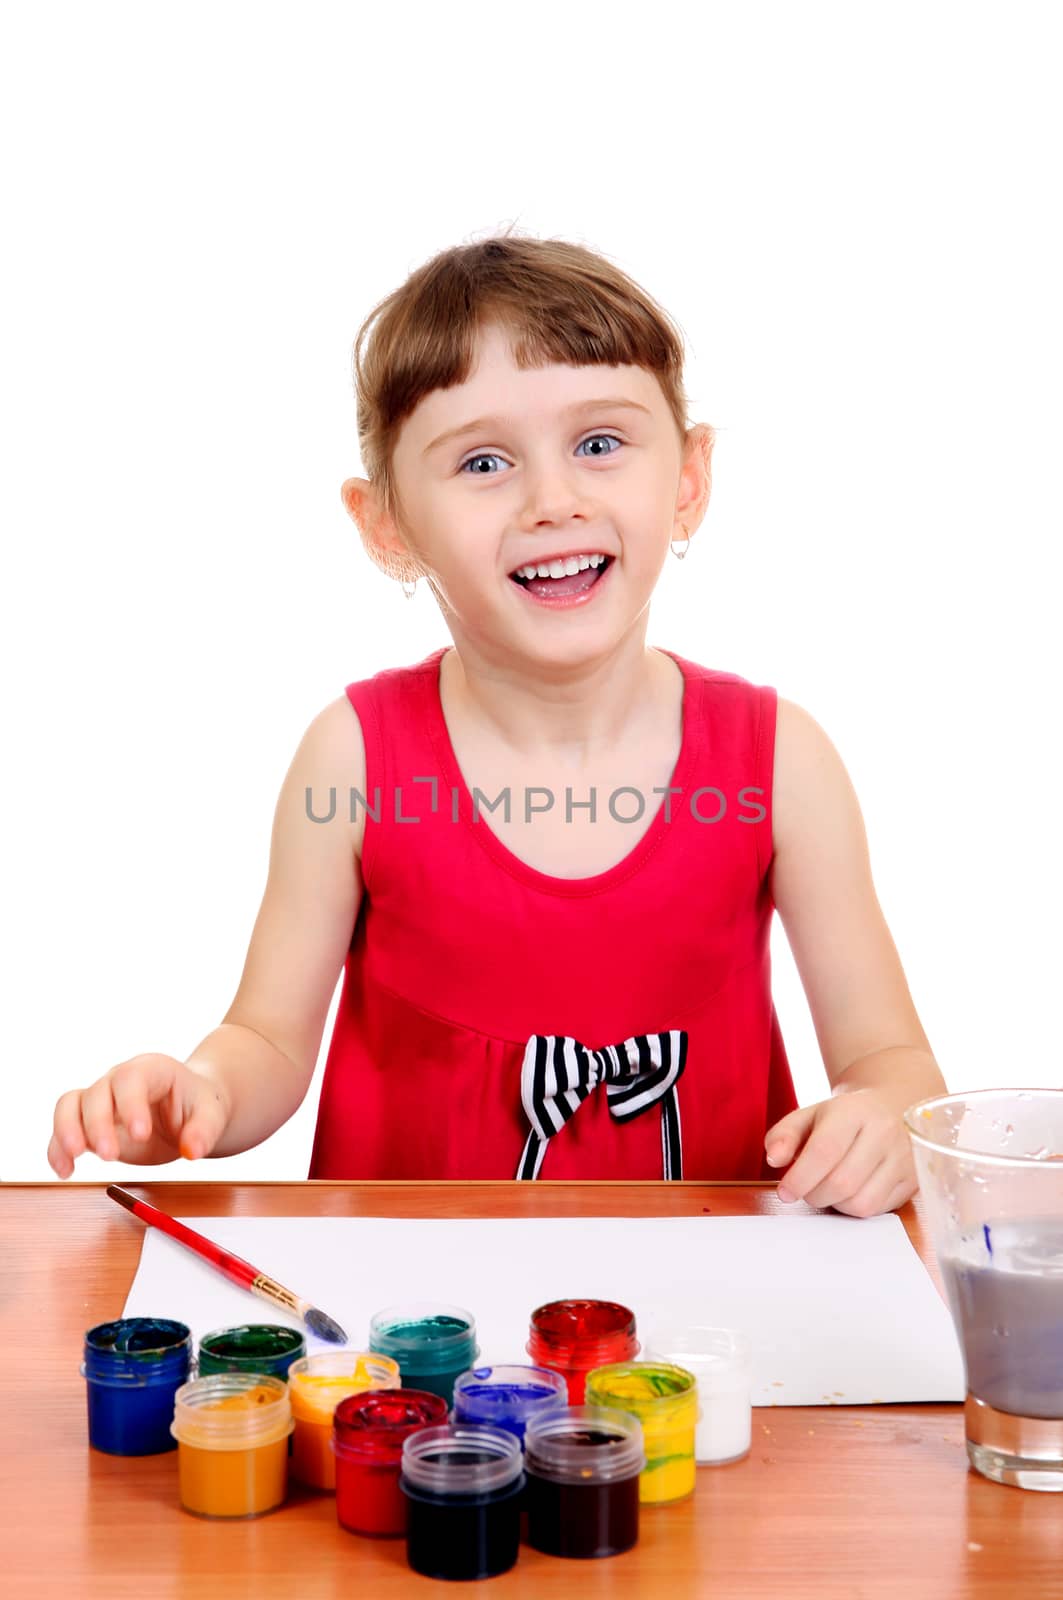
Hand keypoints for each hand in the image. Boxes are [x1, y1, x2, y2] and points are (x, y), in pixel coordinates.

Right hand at [48, 1053, 231, 1177]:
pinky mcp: (91, 1125)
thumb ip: (204, 1131)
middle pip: (96, 1093)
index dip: (131, 1104)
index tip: (141, 1134)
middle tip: (110, 1156)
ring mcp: (102, 1101)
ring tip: (75, 1159)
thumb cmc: (199, 1105)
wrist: (189, 1109)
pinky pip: (64, 1129)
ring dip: (67, 1132)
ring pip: (70, 1105)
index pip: (132, 1079)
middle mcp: (120, 1080)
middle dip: (98, 1125)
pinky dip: (58, 1149)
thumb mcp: (212, 1114)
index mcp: (151, 1070)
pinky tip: (65, 1171)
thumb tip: (192, 1151)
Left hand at [764, 1086, 917, 1217]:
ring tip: (828, 1188)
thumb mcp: (810, 1115)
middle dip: (814, 1194)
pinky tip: (850, 1192)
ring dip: (835, 1204)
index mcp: (854, 1110)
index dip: (800, 1177)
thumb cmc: (845, 1116)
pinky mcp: (913, 1181)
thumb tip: (774, 1159)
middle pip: (842, 1182)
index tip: (785, 1192)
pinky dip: (856, 1208)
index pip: (825, 1150)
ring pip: (861, 1202)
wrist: (893, 1106)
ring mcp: (903, 1158)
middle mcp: (884, 1132)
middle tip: (805, 1189)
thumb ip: (784, 1134)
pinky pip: (878, 1210)